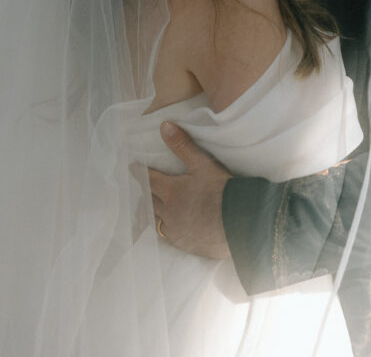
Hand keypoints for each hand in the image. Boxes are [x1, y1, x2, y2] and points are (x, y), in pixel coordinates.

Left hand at [148, 121, 231, 258]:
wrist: (239, 222)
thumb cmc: (221, 190)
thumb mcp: (203, 164)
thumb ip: (183, 145)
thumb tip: (164, 126)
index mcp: (170, 191)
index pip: (149, 179)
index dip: (140, 172)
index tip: (131, 167)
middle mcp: (168, 212)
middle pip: (150, 200)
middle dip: (147, 191)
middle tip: (144, 186)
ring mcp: (176, 230)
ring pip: (157, 220)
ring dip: (154, 211)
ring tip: (153, 207)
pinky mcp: (185, 244)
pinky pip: (168, 236)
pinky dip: (166, 228)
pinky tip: (169, 228)